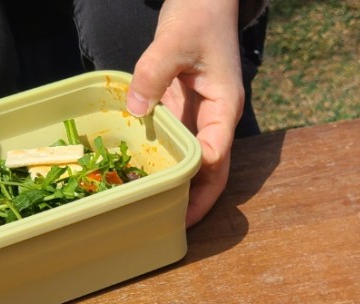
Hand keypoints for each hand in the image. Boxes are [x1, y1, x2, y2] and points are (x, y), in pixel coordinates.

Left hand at [126, 0, 243, 226]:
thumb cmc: (197, 14)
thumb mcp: (173, 40)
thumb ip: (153, 73)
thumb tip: (136, 111)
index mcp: (223, 107)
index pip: (215, 154)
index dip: (200, 181)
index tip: (181, 202)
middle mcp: (216, 119)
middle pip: (213, 171)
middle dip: (198, 200)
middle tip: (175, 227)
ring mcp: (201, 117)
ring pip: (197, 163)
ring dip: (183, 188)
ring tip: (162, 214)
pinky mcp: (184, 111)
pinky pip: (178, 145)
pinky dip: (168, 164)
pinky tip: (150, 180)